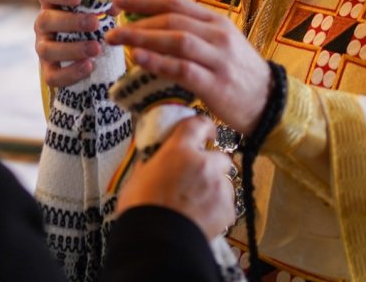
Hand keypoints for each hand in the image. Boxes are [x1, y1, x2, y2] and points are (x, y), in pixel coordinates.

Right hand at [33, 0, 102, 86]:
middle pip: (45, 20)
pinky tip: (89, 66)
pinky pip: (52, 75)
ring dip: (72, 49)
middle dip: (71, 22)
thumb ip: (104, 5)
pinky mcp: (48, 70)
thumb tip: (114, 6)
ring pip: (46, 50)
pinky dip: (70, 73)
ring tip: (96, 49)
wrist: (93, 54)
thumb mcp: (99, 11)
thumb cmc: (93, 23)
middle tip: (95, 23)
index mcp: (53, 4)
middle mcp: (43, 25)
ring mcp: (43, 48)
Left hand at [106, 0, 269, 135]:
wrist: (269, 103)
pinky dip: (159, 62)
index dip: (144, 0)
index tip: (117, 1)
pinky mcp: (216, 83)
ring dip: (143, 37)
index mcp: (216, 21)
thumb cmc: (238, 73)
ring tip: (117, 38)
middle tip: (111, 25)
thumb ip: (193, 33)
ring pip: (176, 40)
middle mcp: (218, 35)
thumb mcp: (221, 44)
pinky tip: (138, 59)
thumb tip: (154, 27)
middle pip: (172, 19)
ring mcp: (218, 58)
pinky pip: (183, 69)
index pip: (176, 3)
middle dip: (137, 20)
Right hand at [116, 115, 236, 237]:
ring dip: (215, 189)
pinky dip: (218, 209)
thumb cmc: (142, 209)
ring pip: (225, 182)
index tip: (206, 133)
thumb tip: (155, 158)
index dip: (204, 127)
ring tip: (197, 205)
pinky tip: (202, 218)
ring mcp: (218, 186)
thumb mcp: (139, 177)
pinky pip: (227, 204)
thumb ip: (153, 162)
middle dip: (212, 166)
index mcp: (179, 150)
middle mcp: (203, 163)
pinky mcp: (227, 208)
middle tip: (197, 179)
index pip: (198, 124)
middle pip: (220, 157)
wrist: (156, 241)